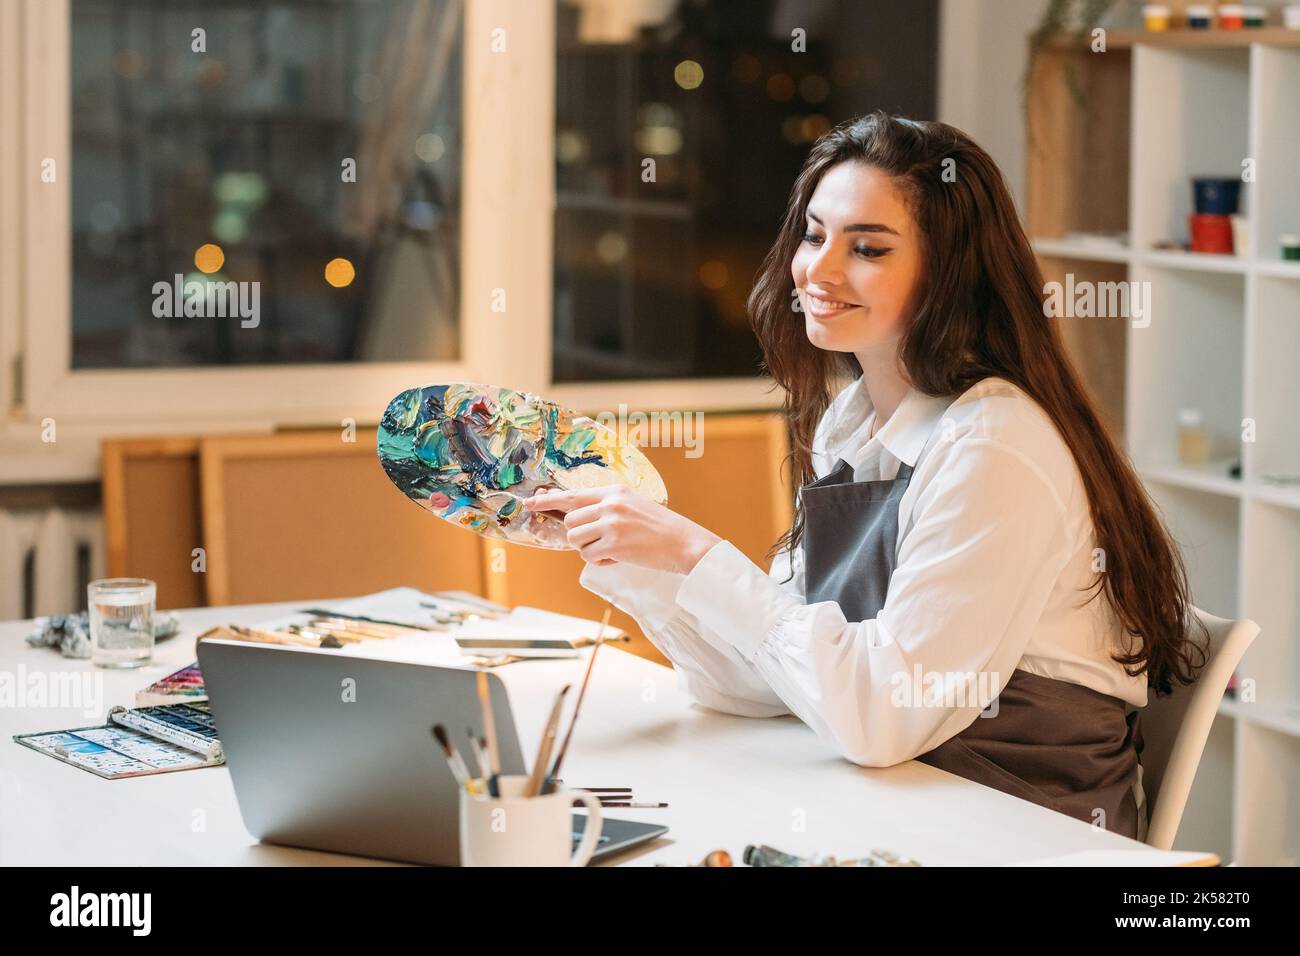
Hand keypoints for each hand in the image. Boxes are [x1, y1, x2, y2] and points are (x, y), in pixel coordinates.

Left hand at [524, 485, 721, 573]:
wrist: (684, 542)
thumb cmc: (660, 528)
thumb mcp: (633, 505)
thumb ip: (606, 507)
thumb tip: (576, 518)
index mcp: (614, 491)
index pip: (572, 495)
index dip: (548, 499)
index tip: (531, 502)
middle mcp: (610, 504)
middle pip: (570, 522)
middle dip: (579, 536)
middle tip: (599, 542)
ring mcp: (612, 524)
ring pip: (576, 540)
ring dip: (588, 549)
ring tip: (611, 549)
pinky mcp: (615, 545)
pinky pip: (589, 556)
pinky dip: (600, 561)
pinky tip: (618, 557)